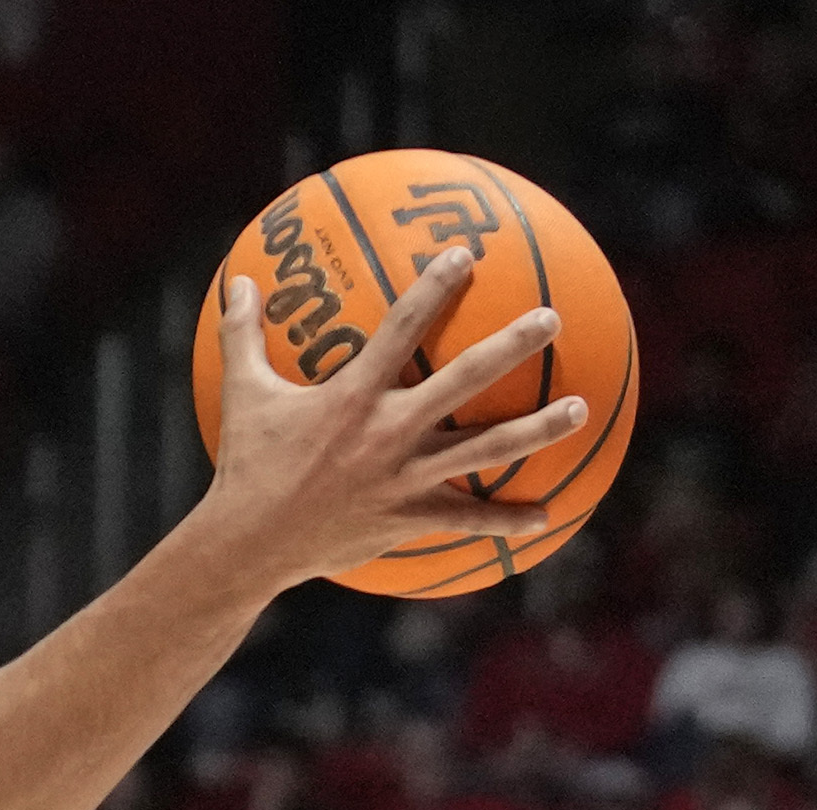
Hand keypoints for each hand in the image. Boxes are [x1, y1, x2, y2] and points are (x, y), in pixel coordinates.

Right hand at [197, 256, 590, 593]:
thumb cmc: (245, 466)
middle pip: (464, 381)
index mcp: (353, 396)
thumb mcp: (241, 394)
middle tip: (551, 318)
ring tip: (579, 408)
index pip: (401, 328)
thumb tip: (237, 282)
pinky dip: (506, 521)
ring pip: (484, 450)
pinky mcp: (408, 520)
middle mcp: (388, 432)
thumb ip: (242, 335)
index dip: (434, 288)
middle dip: (511, 347)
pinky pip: (467, 521)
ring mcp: (404, 479)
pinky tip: (546, 516)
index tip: (465, 255)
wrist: (249, 547)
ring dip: (537, 429)